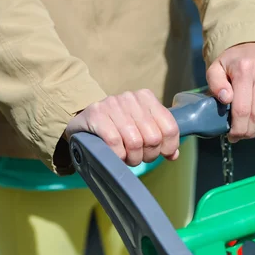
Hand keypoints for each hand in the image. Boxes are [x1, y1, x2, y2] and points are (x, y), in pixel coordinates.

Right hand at [65, 90, 179, 166]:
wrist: (82, 122)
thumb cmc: (114, 127)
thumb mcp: (138, 128)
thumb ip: (158, 138)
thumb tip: (173, 155)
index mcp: (145, 97)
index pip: (169, 127)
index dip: (167, 147)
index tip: (160, 154)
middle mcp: (130, 97)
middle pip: (153, 137)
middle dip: (147, 155)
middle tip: (137, 158)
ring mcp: (111, 104)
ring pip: (135, 142)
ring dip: (131, 158)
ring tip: (125, 158)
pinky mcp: (95, 114)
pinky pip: (115, 142)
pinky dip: (117, 155)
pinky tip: (114, 155)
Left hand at [206, 42, 254, 142]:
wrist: (254, 41)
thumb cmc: (233, 61)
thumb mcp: (216, 68)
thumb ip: (215, 84)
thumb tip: (225, 99)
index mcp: (243, 69)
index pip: (242, 109)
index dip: (238, 128)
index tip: (233, 136)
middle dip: (250, 130)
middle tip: (243, 135)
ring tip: (254, 127)